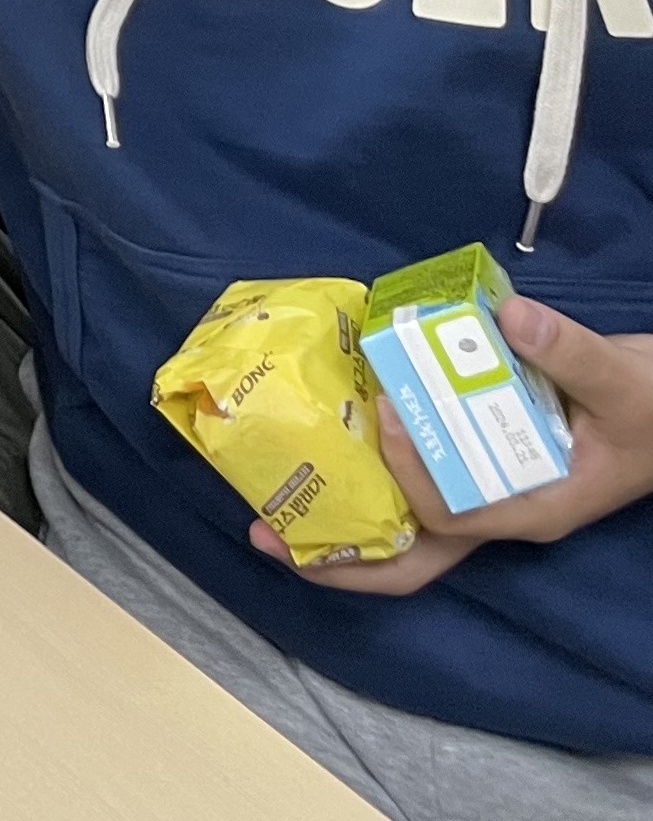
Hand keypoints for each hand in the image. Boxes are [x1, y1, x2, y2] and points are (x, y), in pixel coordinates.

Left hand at [269, 292, 652, 593]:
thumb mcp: (626, 382)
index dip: (406, 477)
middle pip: (412, 556)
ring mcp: (486, 490)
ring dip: (341, 513)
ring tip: (271, 495)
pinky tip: (329, 432)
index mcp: (530, 509)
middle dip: (338, 557)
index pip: (448, 519)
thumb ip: (571, 354)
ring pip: (404, 524)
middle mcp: (500, 511)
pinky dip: (370, 463)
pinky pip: (414, 476)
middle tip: (261, 534)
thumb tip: (513, 321)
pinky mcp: (478, 460)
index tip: (383, 417)